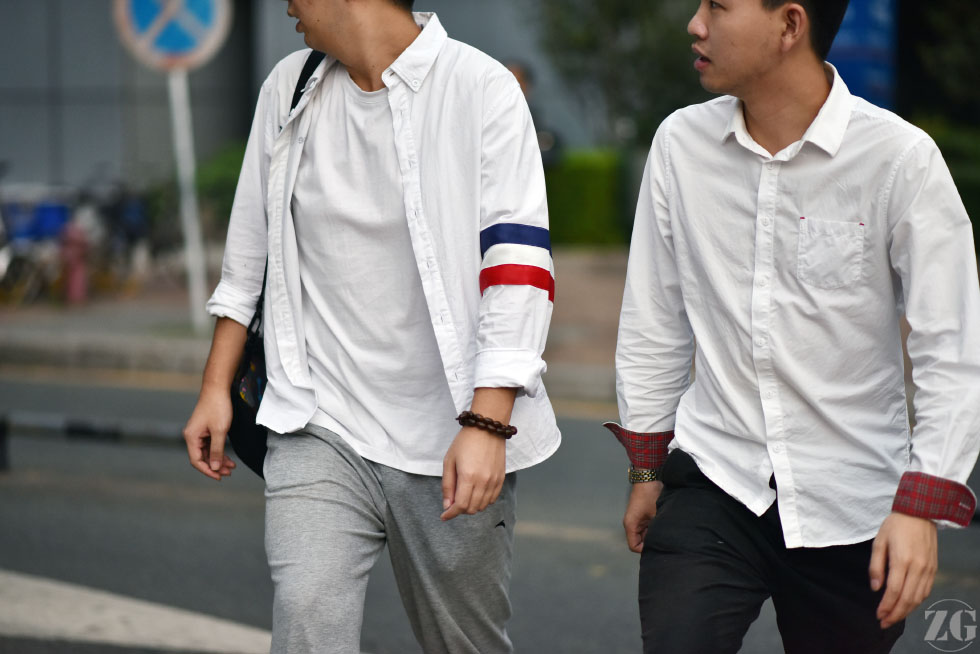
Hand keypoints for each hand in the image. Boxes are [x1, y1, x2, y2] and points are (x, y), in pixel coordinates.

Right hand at [182, 386, 236, 480]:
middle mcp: (192, 436)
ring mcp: (198, 433)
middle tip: (229, 472)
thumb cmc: (218, 407)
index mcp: (191, 437)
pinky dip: (219, 451)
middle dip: (215, 466)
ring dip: (218, 460)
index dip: (208, 470)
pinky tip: (228, 458)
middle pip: (202, 457)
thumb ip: (217, 450)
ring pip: (207, 452)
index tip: (219, 477)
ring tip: (232, 467)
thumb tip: (214, 467)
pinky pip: (210, 445)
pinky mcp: (205, 429)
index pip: (196, 461)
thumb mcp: (220, 431)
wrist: (218, 387)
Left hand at [440, 427, 506, 520]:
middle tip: (453, 502)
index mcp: (468, 476)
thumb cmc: (465, 442)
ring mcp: (494, 480)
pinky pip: (493, 499)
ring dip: (472, 506)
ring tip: (465, 496)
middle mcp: (483, 481)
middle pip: (472, 508)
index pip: (461, 506)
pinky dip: (483, 501)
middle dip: (460, 510)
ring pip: (483, 506)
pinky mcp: (501, 478)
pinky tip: (476, 493)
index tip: (444, 516)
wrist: (487, 428)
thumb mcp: (449, 461)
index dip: (451, 514)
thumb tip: (447, 505)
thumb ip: (447, 485)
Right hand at [624, 480, 662, 552]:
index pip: (634, 547)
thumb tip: (664, 542)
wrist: (648, 478)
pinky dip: (652, 528)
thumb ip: (657, 530)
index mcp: (631, 525)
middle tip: (662, 538)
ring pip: (643, 535)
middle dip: (650, 541)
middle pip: (638, 542)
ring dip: (652, 534)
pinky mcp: (640, 516)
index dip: (645, 549)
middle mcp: (631, 524)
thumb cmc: (650, 494)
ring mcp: (635, 520)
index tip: (657, 544)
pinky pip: (645, 528)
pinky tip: (661, 523)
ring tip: (662, 529)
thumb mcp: (656, 514)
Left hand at [869, 512, 937, 628]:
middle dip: (896, 614)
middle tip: (884, 623)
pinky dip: (917, 602)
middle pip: (908, 599)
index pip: (895, 591)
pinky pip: (926, 590)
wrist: (920, 512)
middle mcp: (918, 567)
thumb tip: (876, 588)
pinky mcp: (933, 568)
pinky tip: (907, 605)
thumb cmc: (896, 525)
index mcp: (902, 560)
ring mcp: (928, 569)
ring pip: (919, 598)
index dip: (886, 606)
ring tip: (893, 617)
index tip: (878, 615)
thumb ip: (876, 566)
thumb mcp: (879, 541)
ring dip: (906, 611)